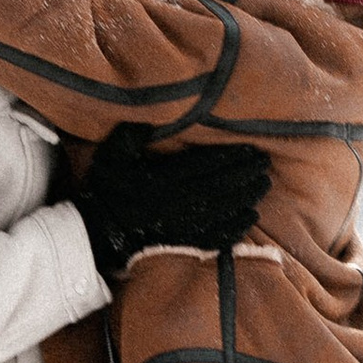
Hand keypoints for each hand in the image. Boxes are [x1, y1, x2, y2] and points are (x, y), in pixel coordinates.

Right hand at [69, 125, 272, 280]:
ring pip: (224, 210)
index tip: (252, 149)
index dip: (232, 157)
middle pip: (221, 187)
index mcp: (163, 180)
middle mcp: (177, 204)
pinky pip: (217, 235)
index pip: (206, 165)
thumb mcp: (111, 157)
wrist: (96, 235)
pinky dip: (237, 226)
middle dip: (246, 174)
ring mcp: (183, 226)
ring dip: (247, 197)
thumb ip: (129, 136)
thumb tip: (147, 118)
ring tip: (264, 184)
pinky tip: (251, 216)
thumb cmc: (105, 192)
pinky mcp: (183, 244)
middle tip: (266, 164)